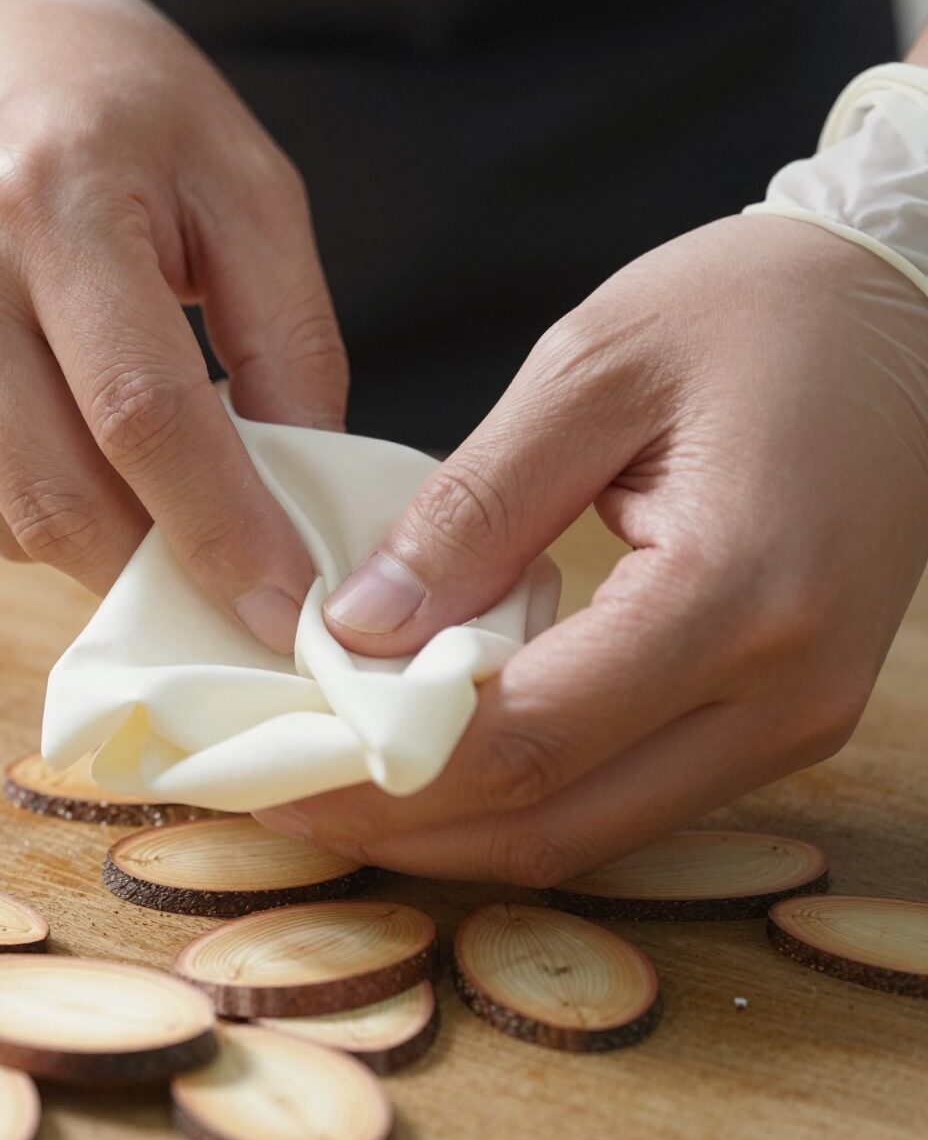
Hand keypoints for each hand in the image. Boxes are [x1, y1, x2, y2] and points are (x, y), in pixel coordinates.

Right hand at [0, 0, 347, 650]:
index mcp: (52, 198)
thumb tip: (303, 483)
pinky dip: (29, 507)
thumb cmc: (111, 98)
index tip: (292, 613)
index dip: (225, 532)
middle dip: (160, 574)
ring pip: (0, 516)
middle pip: (56, 495)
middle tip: (236, 595)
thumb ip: (289, 332)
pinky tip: (72, 450)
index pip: (144, 415)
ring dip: (99, 546)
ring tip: (161, 507)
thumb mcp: (241, 176)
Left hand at [257, 216, 927, 880]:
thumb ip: (472, 510)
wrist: (901, 310)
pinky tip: (440, 751)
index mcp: (736, 593)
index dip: (383, 774)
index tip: (274, 769)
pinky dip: (524, 790)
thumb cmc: (752, 313)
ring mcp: (796, 717)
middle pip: (555, 821)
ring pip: (592, 829)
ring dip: (457, 822)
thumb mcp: (588, 373)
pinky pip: (632, 791)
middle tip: (282, 794)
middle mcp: (783, 690)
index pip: (525, 741)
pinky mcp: (785, 712)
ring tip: (338, 778)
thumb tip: (361, 628)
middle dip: (402, 826)